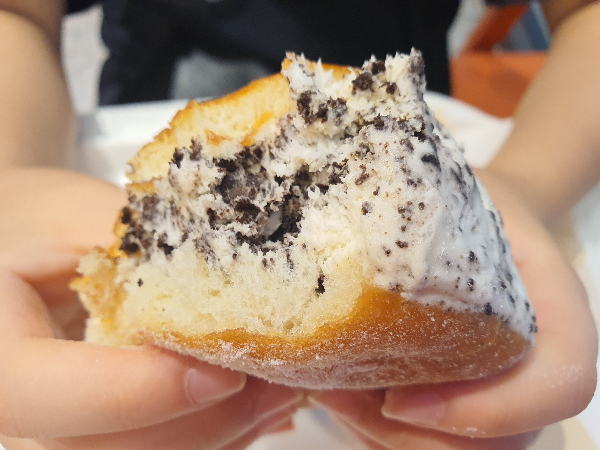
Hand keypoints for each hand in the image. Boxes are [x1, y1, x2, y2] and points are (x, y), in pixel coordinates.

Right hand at [0, 167, 301, 449]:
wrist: (9, 246)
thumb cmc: (30, 222)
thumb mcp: (75, 214)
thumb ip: (144, 250)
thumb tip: (243, 277)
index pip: (59, 403)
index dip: (145, 394)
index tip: (223, 372)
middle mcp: (18, 417)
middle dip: (207, 423)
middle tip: (284, 382)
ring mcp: (54, 431)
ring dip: (223, 432)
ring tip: (287, 390)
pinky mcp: (89, 429)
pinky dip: (215, 433)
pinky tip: (260, 401)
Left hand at [308, 170, 597, 448]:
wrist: (483, 212)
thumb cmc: (470, 199)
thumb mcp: (453, 190)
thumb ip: (432, 216)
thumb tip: (342, 237)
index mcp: (555, 311)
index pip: (559, 385)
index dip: (490, 410)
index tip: (398, 398)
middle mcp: (534, 361)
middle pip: (504, 443)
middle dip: (417, 439)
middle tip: (341, 398)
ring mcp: (498, 384)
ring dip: (386, 438)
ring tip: (327, 391)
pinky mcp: (460, 390)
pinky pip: (428, 438)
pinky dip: (377, 431)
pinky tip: (333, 391)